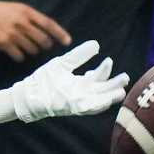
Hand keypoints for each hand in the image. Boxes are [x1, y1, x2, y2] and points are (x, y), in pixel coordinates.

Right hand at [0, 1, 71, 61]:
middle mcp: (22, 22)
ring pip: (32, 49)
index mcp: (26, 11)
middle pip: (42, 39)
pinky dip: (20, 57)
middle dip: (45, 45)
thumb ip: (30, 17)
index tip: (67, 41)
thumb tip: (45, 29)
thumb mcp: (16, 8)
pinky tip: (17, 54)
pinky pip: (19, 55)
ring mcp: (13, 34)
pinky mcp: (5, 43)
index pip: (48, 23)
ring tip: (27, 48)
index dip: (59, 33)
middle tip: (43, 46)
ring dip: (32, 51)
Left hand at [10, 40, 129, 121]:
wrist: (28, 93)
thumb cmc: (44, 79)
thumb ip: (79, 55)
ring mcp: (77, 102)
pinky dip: (96, 106)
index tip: (108, 60)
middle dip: (115, 85)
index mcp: (82, 83)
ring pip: (99, 101)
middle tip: (126, 77)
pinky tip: (104, 102)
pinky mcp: (70, 108)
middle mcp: (82, 93)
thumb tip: (96, 44)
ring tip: (121, 92)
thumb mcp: (63, 64)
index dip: (105, 69)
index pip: (99, 76)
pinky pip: (86, 109)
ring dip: (109, 98)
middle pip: (103, 90)